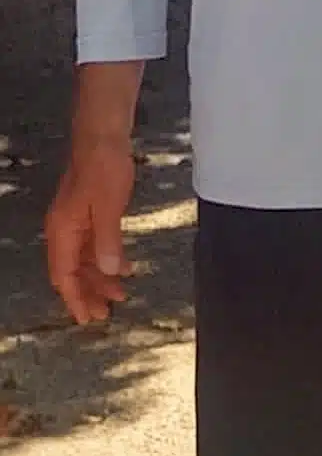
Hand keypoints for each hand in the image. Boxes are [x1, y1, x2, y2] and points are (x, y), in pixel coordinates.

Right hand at [46, 130, 135, 324]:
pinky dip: (106, 258)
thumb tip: (107, 272)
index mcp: (63, 230)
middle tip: (106, 313)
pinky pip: (94, 244)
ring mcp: (76, 221)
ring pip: (84, 259)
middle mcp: (64, 229)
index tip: (88, 318)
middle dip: (88, 293)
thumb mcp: (108, 207)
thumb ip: (107, 241)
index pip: (64, 275)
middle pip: (72, 271)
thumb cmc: (104, 167)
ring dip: (99, 278)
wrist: (104, 137)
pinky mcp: (88, 212)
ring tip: (120, 295)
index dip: (75, 299)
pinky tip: (124, 268)